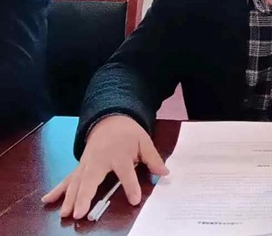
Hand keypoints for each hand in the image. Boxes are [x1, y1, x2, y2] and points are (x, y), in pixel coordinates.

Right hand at [41, 115, 168, 219]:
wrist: (110, 118)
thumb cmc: (129, 133)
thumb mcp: (144, 141)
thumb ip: (153, 158)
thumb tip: (164, 173)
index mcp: (120, 153)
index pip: (126, 171)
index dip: (131, 185)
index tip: (134, 199)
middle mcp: (101, 159)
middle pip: (92, 178)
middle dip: (85, 196)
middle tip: (79, 213)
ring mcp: (87, 162)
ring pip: (77, 181)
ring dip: (69, 197)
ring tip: (65, 213)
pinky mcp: (81, 165)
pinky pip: (68, 178)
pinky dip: (58, 189)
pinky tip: (47, 199)